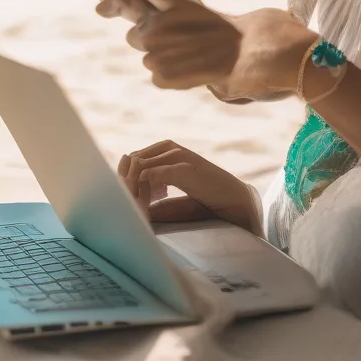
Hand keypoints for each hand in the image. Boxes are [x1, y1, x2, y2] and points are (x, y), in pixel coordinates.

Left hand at [96, 0, 316, 101]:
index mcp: (176, 4)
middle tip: (153, 39)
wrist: (265, 55)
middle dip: (141, 35)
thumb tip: (174, 45)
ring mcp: (158, 52)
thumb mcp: (213, 19)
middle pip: (132, 31)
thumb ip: (185, 26)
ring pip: (148, 57)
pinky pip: (159, 79)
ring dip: (165, 60)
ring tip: (197, 59)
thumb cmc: (249, 34)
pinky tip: (200, 74)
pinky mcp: (163, 76)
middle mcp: (160, 26)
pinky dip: (176, 79)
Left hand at [118, 141, 261, 234]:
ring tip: (138, 211)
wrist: (234, 201)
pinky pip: (149, 175)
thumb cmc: (204, 200)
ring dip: (132, 191)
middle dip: (126, 186)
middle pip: (130, 163)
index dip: (126, 183)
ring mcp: (176, 155)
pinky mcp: (183, 167)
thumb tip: (126, 204)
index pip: (130, 161)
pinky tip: (146, 209)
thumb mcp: (172, 196)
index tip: (132, 205)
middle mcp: (168, 148)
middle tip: (132, 209)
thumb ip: (151, 194)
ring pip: (136, 167)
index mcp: (165, 151)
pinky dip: (142, 194)